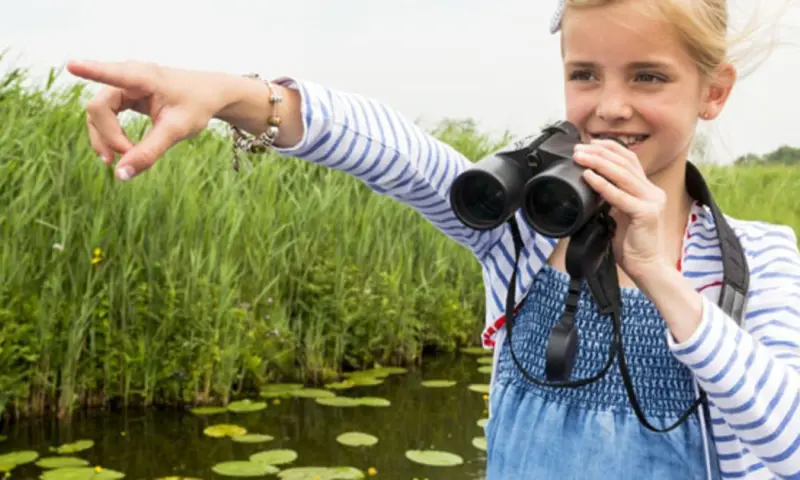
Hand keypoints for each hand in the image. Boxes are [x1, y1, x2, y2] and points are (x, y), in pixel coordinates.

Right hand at [67, 60, 230, 179]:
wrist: (209, 95)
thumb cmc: (196, 107)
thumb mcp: (176, 131)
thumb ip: (149, 152)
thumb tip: (121, 176)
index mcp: (144, 78)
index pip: (113, 75)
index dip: (90, 71)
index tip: (71, 65)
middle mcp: (129, 77)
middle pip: (99, 107)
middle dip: (106, 136)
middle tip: (123, 158)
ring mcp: (124, 86)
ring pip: (98, 113)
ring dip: (105, 138)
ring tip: (121, 159)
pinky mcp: (125, 95)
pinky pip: (106, 115)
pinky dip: (111, 134)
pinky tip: (123, 150)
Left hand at [572, 139, 669, 279]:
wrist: (646, 267)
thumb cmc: (630, 244)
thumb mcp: (618, 215)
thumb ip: (610, 198)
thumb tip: (589, 183)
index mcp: (647, 190)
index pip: (629, 160)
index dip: (609, 148)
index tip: (589, 143)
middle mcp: (652, 192)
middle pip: (625, 163)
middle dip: (599, 153)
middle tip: (578, 149)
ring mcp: (652, 201)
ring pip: (622, 175)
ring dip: (598, 163)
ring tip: (580, 158)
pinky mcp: (646, 214)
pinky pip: (620, 196)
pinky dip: (602, 185)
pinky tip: (589, 177)